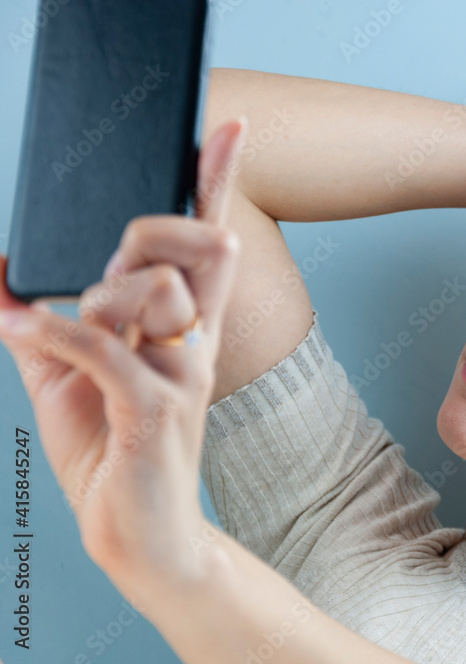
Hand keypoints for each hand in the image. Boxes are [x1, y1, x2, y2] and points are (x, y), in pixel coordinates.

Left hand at [0, 118, 246, 584]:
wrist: (134, 533)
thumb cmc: (111, 454)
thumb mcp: (61, 378)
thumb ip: (40, 323)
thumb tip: (0, 276)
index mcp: (183, 330)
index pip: (210, 245)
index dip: (217, 183)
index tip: (228, 129)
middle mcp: (195, 344)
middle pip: (193, 248)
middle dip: (149, 231)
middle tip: (108, 266)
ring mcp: (184, 377)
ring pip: (151, 292)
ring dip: (92, 298)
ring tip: (55, 331)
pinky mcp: (158, 411)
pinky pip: (106, 349)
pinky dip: (56, 334)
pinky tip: (25, 333)